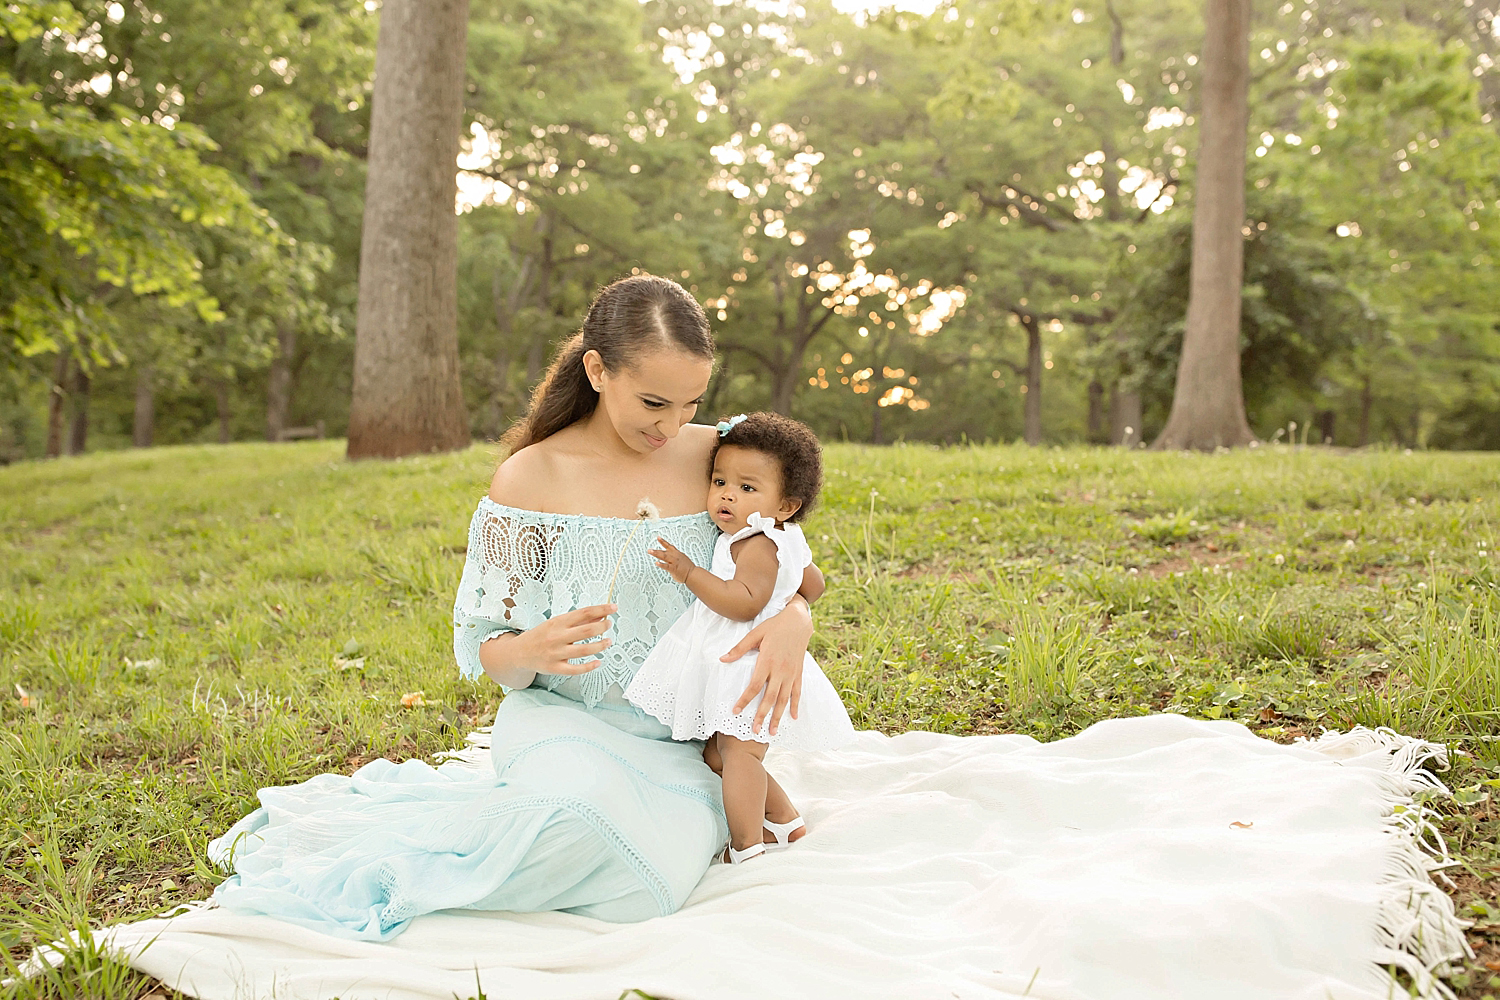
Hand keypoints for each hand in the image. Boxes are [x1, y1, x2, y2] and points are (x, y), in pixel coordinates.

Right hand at [512, 604, 615, 674]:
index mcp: (558, 622)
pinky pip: (575, 669)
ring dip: (600, 645)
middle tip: (609, 624)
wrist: (519, 653)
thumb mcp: (557, 623)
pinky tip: (598, 662)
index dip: (601, 609)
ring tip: (608, 642)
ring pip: (584, 650)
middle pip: (586, 631)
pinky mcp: (555, 668)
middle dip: (602, 627)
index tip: (613, 608)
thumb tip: (600, 615)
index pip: (584, 613)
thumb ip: (578, 620)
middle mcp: (557, 637)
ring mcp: (556, 653)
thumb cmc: (541, 636)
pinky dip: (589, 666)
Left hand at [648, 537, 696, 583]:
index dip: (663, 541)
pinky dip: (661, 564)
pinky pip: (666, 566)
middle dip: (656, 550)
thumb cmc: (688, 568)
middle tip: (649, 550)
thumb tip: (670, 562)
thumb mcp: (681, 559)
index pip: (669, 546)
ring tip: (651, 552)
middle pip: (664, 552)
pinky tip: (657, 563)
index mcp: (677, 553)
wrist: (693, 574)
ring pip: (664, 557)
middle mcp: (675, 556)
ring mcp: (674, 562)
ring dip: (656, 554)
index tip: (658, 537)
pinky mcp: (674, 568)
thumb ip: (674, 560)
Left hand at [722, 596, 810, 736]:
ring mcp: (791, 673)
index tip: (736, 711)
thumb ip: (739, 649)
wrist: (798, 621)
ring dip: (778, 716)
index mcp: (767, 661)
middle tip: (755, 730)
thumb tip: (723, 659)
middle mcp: (780, 670)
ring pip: (784, 699)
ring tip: (773, 731)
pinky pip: (797, 692)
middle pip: (770, 697)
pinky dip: (795, 705)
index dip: (745, 700)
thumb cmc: (775, 626)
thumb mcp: (755, 634)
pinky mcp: (799, 673)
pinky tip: (793, 717)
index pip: (754, 686)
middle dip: (762, 715)